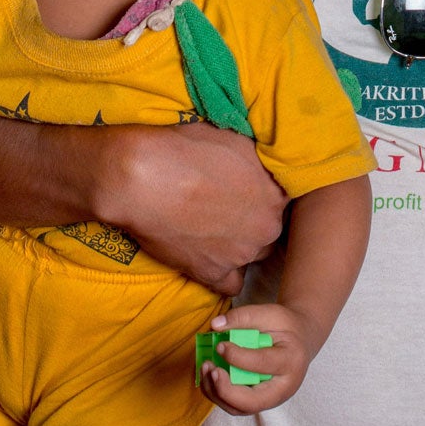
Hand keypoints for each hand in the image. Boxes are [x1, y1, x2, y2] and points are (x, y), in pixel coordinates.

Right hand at [92, 125, 286, 295]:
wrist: (144, 178)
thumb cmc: (186, 149)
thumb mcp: (234, 140)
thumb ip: (255, 160)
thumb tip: (259, 163)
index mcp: (276, 191)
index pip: (280, 200)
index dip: (259, 196)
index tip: (241, 192)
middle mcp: (267, 226)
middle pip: (267, 229)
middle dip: (251, 221)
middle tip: (223, 209)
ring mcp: (241, 253)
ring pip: (250, 255)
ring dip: (236, 247)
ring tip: (209, 231)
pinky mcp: (213, 273)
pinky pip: (230, 285)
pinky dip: (220, 274)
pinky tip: (207, 258)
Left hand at [197, 304, 314, 415]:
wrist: (299, 341)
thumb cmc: (284, 326)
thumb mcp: (270, 313)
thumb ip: (243, 316)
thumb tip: (215, 324)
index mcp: (291, 361)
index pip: (262, 364)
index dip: (237, 357)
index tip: (220, 345)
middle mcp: (284, 388)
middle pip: (252, 402)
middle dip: (226, 389)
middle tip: (211, 368)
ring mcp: (272, 399)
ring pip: (240, 409)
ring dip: (217, 393)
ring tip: (206, 368)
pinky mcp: (259, 402)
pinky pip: (235, 406)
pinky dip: (218, 394)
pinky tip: (209, 375)